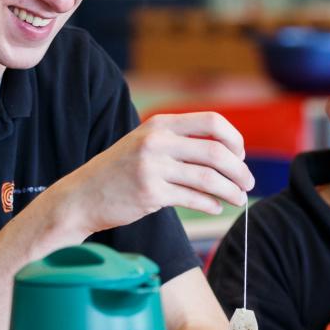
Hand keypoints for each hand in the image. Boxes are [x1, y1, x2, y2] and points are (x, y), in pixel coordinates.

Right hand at [43, 112, 254, 237]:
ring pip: (208, 178)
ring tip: (239, 199)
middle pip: (216, 152)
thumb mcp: (146, 143)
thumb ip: (179, 141)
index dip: (234, 139)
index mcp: (160, 124)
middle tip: (248, 183)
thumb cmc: (120, 171)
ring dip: (230, 190)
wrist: (82, 196)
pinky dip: (210, 204)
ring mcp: (153, 167)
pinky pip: (193, 198)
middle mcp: (157, 142)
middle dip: (239, 170)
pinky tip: (216, 207)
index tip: (241, 155)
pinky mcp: (151, 193)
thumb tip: (227, 152)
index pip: (212, 122)